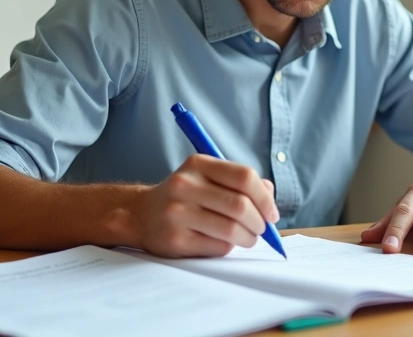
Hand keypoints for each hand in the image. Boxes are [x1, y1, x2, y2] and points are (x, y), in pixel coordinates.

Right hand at [130, 154, 278, 257]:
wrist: (141, 215)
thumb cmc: (184, 196)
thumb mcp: (207, 178)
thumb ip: (239, 182)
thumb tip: (269, 194)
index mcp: (198, 164)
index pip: (244, 177)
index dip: (265, 198)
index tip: (271, 213)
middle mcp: (185, 185)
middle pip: (240, 205)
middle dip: (260, 222)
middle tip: (261, 229)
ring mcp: (178, 213)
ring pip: (231, 229)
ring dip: (248, 238)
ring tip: (248, 238)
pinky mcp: (176, 240)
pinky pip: (217, 247)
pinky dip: (229, 247)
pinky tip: (224, 243)